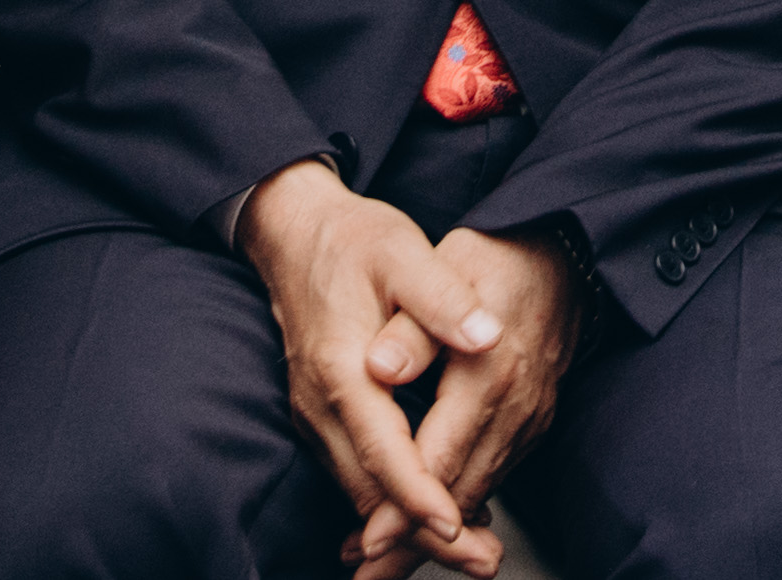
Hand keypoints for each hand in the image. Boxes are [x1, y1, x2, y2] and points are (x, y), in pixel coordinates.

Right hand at [241, 159, 499, 571]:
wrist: (295, 234)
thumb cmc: (354, 240)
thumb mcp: (403, 252)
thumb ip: (442, 297)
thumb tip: (486, 335)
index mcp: (341, 369)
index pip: (382, 449)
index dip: (419, 494)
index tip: (454, 525)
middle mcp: (321, 405)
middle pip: (371, 493)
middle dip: (423, 535)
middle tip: (483, 560)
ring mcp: (317, 417)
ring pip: (363, 494)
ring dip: (412, 529)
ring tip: (473, 553)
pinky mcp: (325, 419)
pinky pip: (360, 477)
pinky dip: (396, 505)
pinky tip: (440, 516)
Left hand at [345, 229, 578, 578]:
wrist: (560, 253)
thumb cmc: (492, 260)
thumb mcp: (445, 270)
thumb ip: (413, 328)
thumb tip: (380, 367)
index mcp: (488, 375)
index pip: (439, 460)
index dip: (402, 506)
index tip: (367, 540)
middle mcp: (515, 409)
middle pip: (460, 495)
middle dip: (413, 542)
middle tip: (367, 574)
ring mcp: (529, 421)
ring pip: (478, 493)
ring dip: (434, 533)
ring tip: (382, 561)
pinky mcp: (532, 424)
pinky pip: (493, 476)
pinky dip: (459, 505)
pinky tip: (429, 522)